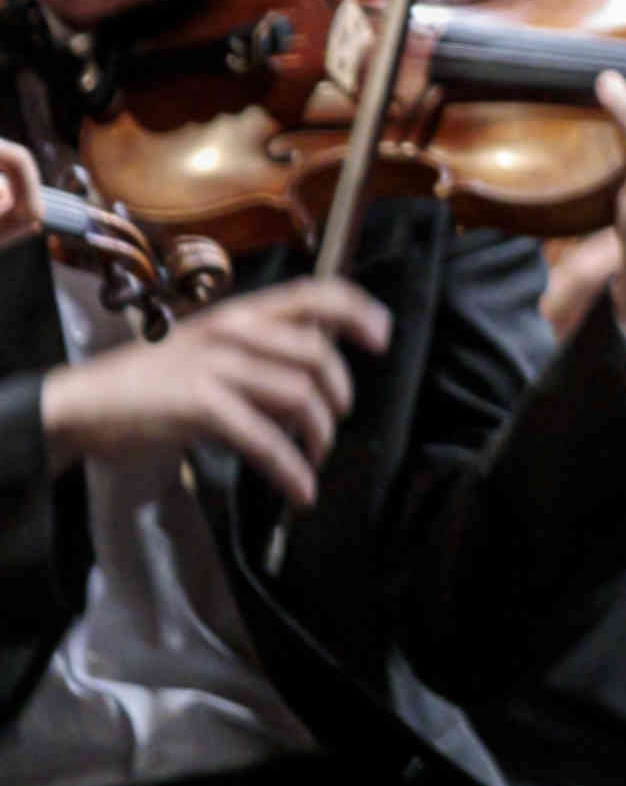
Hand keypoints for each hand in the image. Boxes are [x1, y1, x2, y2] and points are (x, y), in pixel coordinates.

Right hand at [38, 277, 387, 506]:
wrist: (82, 405)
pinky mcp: (199, 404)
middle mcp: (231, 331)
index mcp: (239, 313)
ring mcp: (214, 365)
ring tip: (312, 459)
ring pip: (300, 396)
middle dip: (339, 395)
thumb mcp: (209, 347)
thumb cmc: (152, 381)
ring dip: (318, 436)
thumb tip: (321, 363)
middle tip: (334, 421)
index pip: (314, 293)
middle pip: (318, 353)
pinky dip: (291, 470)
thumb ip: (261, 349)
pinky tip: (299, 491)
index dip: (358, 312)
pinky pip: (266, 440)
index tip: (382, 339)